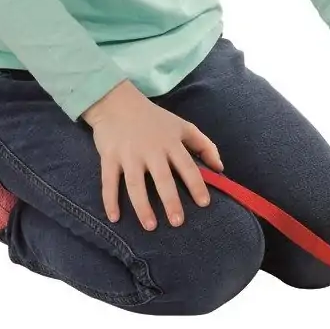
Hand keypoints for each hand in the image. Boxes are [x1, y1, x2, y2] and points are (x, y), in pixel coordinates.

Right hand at [82, 80, 223, 229]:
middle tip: (177, 222)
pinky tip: (114, 218)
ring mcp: (129, 154)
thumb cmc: (154, 118)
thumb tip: (220, 168)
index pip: (187, 166)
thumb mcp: (182, 126)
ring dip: (143, 207)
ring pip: (136, 184)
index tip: (204, 204)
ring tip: (151, 226)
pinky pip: (109, 182)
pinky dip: (110, 200)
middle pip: (162, 178)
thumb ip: (204, 145)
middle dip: (171, 201)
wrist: (117, 102)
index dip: (197, 185)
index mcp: (171, 142)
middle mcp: (151, 149)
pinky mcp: (110, 157)